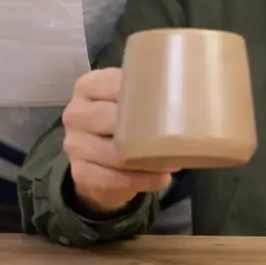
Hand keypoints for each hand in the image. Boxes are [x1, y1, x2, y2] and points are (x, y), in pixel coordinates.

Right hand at [61, 68, 174, 215]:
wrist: (100, 162)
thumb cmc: (125, 122)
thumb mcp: (130, 100)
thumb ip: (147, 88)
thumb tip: (191, 86)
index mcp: (87, 87)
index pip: (112, 84)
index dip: (142, 93)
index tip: (171, 102)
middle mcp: (75, 114)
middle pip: (110, 119)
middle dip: (144, 130)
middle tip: (176, 137)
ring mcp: (74, 145)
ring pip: (113, 153)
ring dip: (147, 160)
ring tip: (175, 161)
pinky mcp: (80, 173)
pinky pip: (111, 179)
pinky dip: (140, 180)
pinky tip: (161, 178)